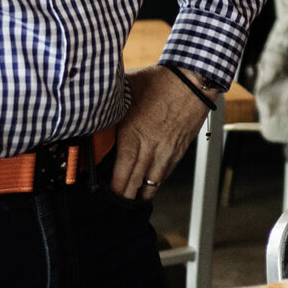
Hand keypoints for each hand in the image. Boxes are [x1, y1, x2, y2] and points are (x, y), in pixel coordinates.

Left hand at [110, 66, 211, 199]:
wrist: (194, 80)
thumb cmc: (160, 81)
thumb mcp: (127, 88)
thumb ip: (110, 101)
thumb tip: (92, 104)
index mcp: (133, 133)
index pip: (122, 171)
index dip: (115, 187)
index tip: (107, 195)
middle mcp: (150, 146)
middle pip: (136, 181)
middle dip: (126, 197)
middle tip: (117, 207)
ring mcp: (167, 150)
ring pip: (153, 181)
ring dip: (143, 193)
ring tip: (133, 202)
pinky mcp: (180, 149)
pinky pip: (167, 172)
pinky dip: (157, 181)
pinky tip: (151, 185)